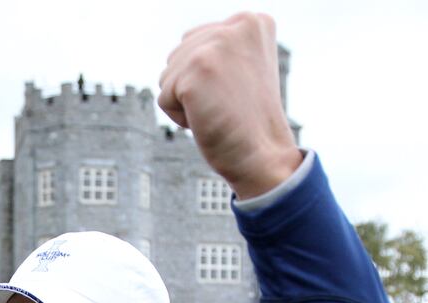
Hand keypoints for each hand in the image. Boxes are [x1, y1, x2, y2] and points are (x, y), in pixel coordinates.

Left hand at [157, 12, 302, 198]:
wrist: (263, 156)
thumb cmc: (249, 121)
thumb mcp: (243, 69)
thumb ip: (221, 49)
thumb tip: (186, 42)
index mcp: (252, 21)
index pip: (195, 42)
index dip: (208, 77)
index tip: (239, 93)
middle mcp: (236, 26)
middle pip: (178, 56)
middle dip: (194, 88)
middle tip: (228, 105)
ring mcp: (216, 45)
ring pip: (168, 76)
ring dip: (186, 102)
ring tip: (219, 111)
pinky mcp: (196, 70)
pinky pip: (164, 98)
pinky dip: (180, 118)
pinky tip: (209, 120)